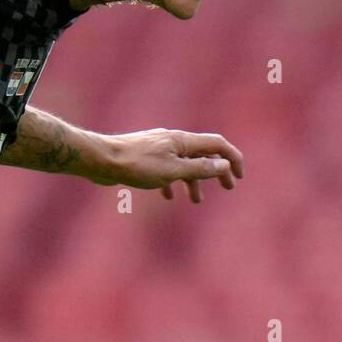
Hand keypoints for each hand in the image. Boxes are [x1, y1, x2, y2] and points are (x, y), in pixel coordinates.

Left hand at [99, 128, 244, 203]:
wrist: (102, 159)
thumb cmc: (137, 165)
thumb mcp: (173, 171)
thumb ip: (199, 168)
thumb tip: (224, 164)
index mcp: (183, 141)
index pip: (217, 144)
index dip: (232, 158)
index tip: (239, 177)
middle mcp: (173, 140)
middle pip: (203, 153)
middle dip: (217, 170)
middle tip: (228, 187)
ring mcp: (159, 147)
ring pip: (184, 163)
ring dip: (194, 180)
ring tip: (195, 201)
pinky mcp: (145, 157)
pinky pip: (166, 168)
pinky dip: (172, 181)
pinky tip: (167, 196)